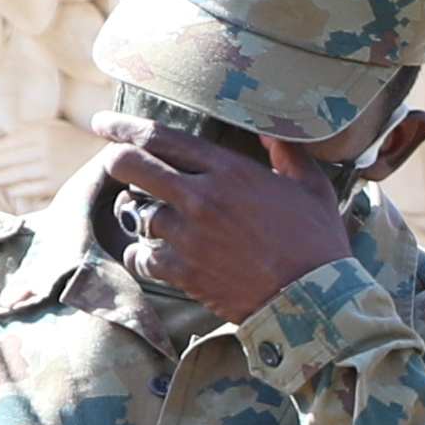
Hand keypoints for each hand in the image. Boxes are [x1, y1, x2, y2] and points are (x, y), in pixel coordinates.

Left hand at [94, 117, 368, 329]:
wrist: (316, 300)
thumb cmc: (319, 242)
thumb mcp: (313, 188)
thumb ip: (288, 153)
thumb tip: (270, 129)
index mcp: (230, 171)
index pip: (160, 137)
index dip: (123, 126)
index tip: (104, 124)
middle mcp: (201, 197)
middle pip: (129, 166)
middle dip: (116, 160)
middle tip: (117, 163)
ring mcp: (189, 236)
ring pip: (134, 212)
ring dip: (137, 212)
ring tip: (146, 215)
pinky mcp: (184, 271)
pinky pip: (141, 257)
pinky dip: (141, 256)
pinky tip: (150, 256)